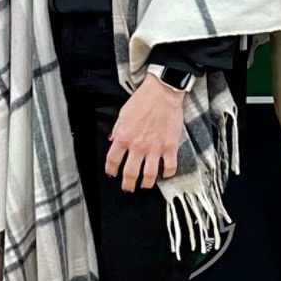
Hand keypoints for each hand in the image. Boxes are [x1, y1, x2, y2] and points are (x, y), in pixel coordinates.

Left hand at [105, 75, 185, 191]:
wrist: (162, 92)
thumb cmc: (142, 100)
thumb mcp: (123, 114)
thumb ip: (117, 130)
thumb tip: (112, 141)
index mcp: (123, 137)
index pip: (112, 161)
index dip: (111, 170)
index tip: (112, 174)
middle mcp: (138, 146)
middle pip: (130, 173)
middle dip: (127, 184)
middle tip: (128, 188)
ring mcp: (155, 148)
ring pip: (149, 175)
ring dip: (146, 183)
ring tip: (145, 185)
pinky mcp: (170, 147)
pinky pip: (169, 167)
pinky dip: (167, 173)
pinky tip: (165, 173)